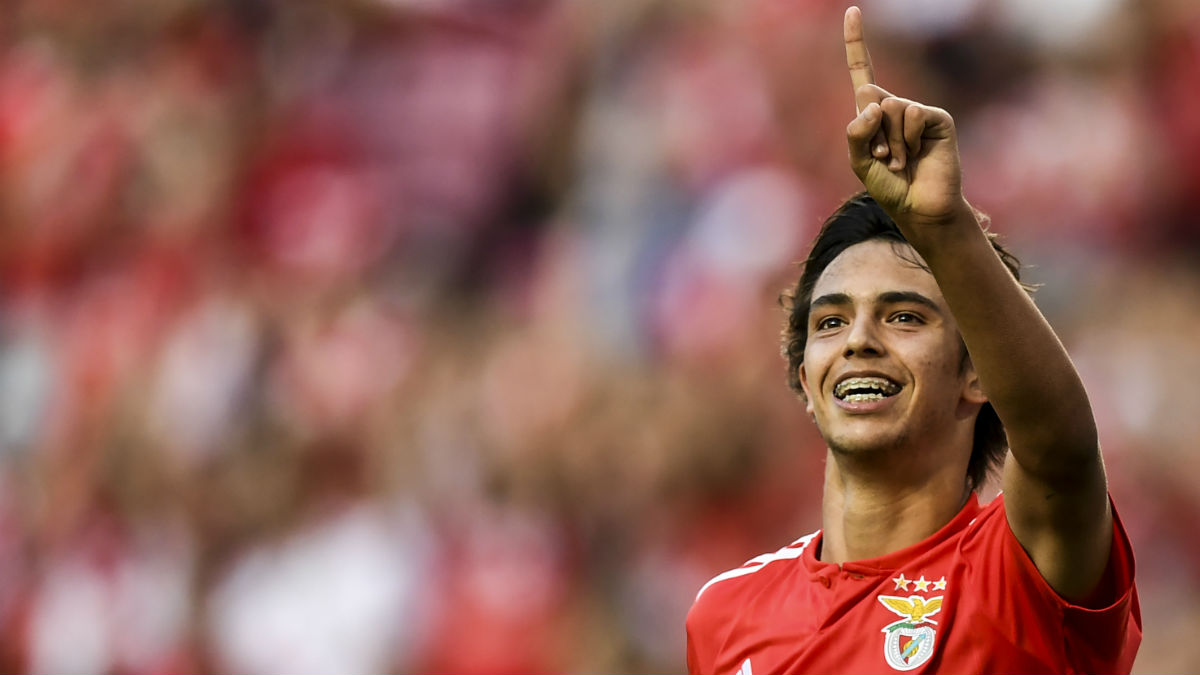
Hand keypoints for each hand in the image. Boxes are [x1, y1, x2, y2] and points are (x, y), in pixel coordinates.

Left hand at [844, 6, 968, 226]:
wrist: (920, 208)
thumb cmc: (890, 187)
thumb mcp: (859, 162)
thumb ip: (856, 132)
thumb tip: (874, 101)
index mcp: (873, 115)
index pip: (862, 72)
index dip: (856, 43)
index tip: (852, 10)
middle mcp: (895, 107)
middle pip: (871, 97)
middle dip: (871, 133)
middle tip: (886, 159)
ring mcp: (917, 111)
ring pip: (891, 106)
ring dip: (891, 141)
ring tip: (901, 161)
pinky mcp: (937, 118)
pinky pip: (913, 113)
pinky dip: (909, 138)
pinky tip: (918, 154)